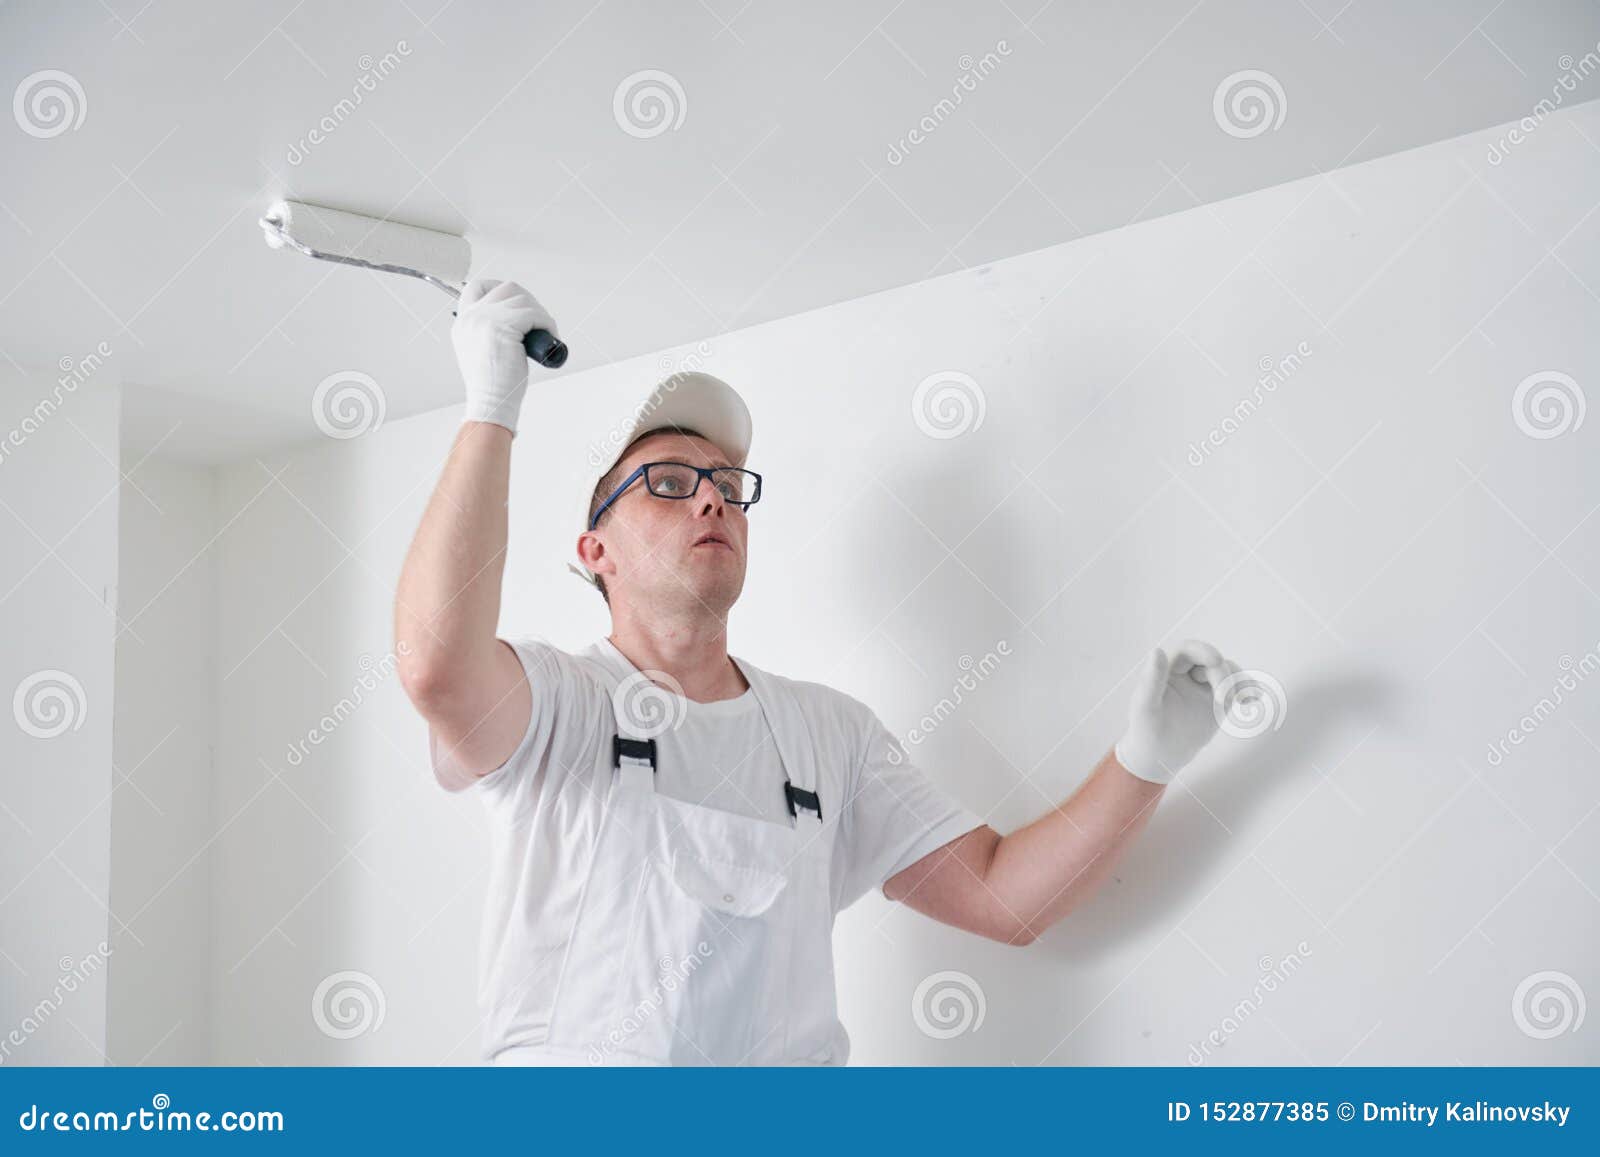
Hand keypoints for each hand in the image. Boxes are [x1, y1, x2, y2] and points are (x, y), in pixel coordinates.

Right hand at [450, 278, 558, 434]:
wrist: (491, 402)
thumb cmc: (493, 384)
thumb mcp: (482, 350)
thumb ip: (489, 330)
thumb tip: (515, 320)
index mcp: (464, 322)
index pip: (477, 287)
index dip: (500, 287)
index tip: (519, 302)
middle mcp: (471, 317)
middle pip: (507, 289)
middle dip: (529, 301)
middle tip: (538, 322)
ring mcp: (486, 319)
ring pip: (523, 300)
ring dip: (541, 315)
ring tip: (545, 334)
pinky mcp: (503, 327)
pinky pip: (534, 315)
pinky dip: (547, 323)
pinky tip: (550, 337)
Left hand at [1113, 639, 1238, 783]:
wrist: (1160, 756)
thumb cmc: (1145, 731)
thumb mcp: (1145, 707)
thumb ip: (1151, 680)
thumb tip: (1158, 651)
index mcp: (1167, 670)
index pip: (1188, 650)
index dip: (1203, 650)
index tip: (1216, 660)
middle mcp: (1187, 673)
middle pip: (1212, 661)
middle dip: (1222, 675)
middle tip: (1224, 700)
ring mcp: (1205, 686)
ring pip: (1228, 672)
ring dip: (1237, 682)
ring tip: (1240, 700)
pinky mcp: (1218, 701)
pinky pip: (1236, 689)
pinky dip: (1247, 691)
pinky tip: (1253, 698)